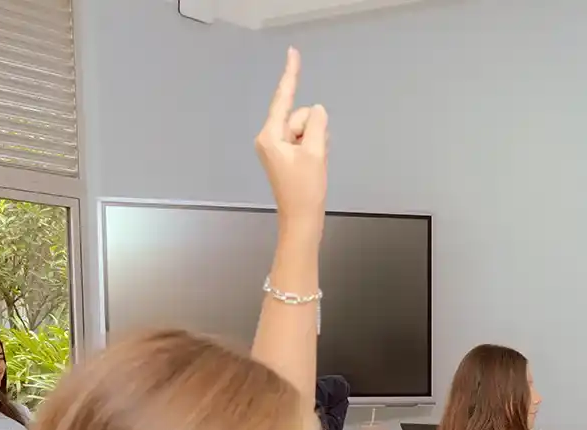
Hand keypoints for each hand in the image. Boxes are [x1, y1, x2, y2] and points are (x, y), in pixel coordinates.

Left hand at [255, 48, 328, 225]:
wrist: (301, 222)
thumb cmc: (305, 191)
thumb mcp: (315, 153)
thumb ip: (317, 125)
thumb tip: (317, 110)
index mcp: (270, 135)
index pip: (283, 98)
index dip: (290, 74)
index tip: (293, 52)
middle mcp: (269, 137)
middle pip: (299, 116)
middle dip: (313, 130)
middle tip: (314, 156)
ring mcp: (277, 147)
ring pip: (305, 128)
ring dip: (316, 142)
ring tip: (313, 166)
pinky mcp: (285, 155)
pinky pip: (305, 140)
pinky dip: (314, 149)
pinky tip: (313, 167)